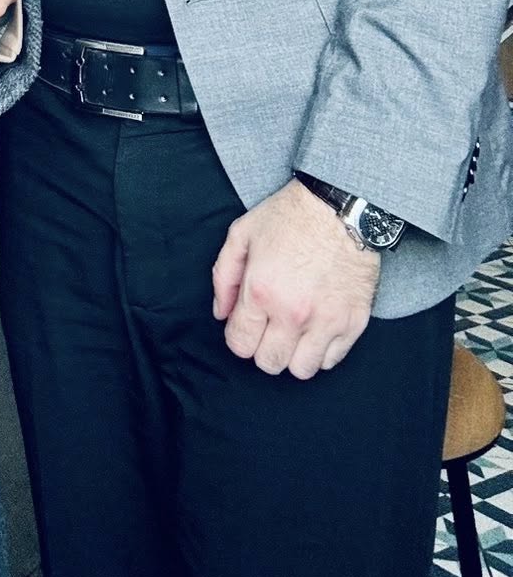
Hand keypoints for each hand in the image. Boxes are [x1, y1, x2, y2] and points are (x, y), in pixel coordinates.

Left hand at [212, 178, 380, 378]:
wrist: (341, 206)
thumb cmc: (289, 216)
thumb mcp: (242, 234)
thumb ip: (224, 277)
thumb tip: (221, 312)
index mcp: (261, 291)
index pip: (240, 345)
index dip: (238, 337)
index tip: (245, 325)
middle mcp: (293, 313)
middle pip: (269, 363)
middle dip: (262, 349)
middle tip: (268, 327)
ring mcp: (327, 322)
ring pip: (301, 370)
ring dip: (293, 355)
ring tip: (293, 331)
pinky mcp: (354, 323)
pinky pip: (331, 361)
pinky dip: (320, 351)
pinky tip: (315, 329)